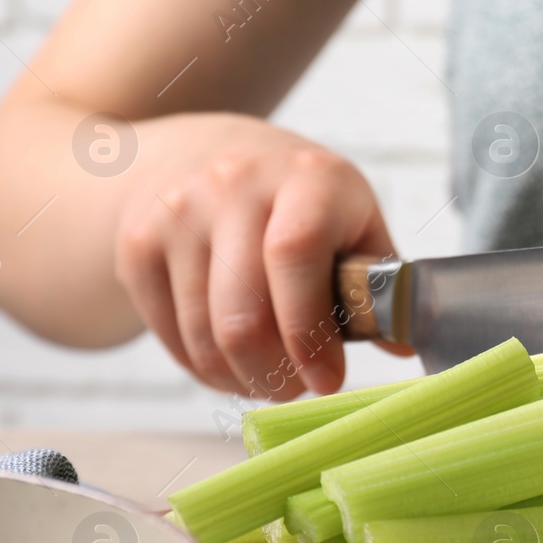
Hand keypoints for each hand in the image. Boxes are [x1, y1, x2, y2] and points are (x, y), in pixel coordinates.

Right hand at [114, 113, 401, 399]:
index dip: (309, 332)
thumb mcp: (353, 219)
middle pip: (242, 314)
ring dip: (240, 380)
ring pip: (204, 335)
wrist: (205, 153)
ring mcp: (177, 213)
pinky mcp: (137, 245)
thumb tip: (405, 348)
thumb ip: (379, 282)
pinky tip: (231, 367)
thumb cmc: (299, 201)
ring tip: (268, 382)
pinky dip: (203, 368)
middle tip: (297, 389)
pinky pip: (170, 335)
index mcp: (308, 179)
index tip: (329, 380)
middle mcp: (235, 186)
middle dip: (275, 374)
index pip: (295, 255)